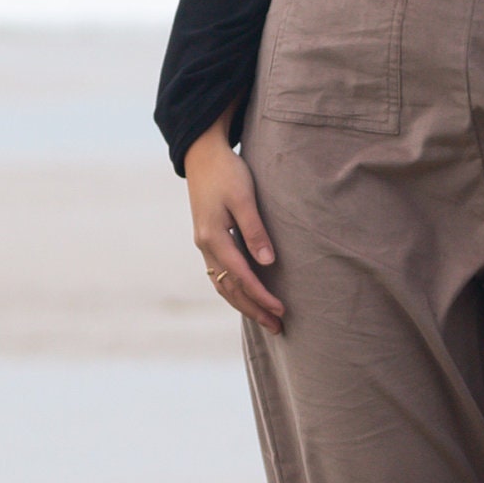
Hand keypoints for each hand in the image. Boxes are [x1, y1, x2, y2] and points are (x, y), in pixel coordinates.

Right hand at [186, 113, 283, 330]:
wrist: (202, 154)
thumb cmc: (227, 172)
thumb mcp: (244, 197)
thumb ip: (255, 230)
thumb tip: (267, 262)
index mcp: (213, 237)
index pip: (240, 276)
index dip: (261, 296)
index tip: (281, 310)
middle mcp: (205, 246)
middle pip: (229, 288)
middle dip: (254, 310)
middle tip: (278, 328)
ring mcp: (204, 245)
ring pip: (222, 285)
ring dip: (244, 305)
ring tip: (266, 321)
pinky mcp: (207, 240)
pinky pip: (219, 275)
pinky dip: (233, 291)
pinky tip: (246, 298)